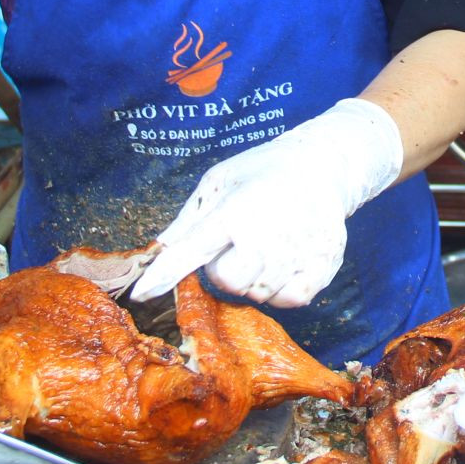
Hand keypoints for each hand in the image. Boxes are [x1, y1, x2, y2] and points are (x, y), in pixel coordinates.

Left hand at [128, 97, 402, 307]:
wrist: (323, 164)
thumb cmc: (262, 170)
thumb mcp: (219, 181)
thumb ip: (189, 220)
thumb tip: (159, 250)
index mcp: (234, 210)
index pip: (191, 250)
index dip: (163, 275)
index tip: (141, 293)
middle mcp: (266, 234)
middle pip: (227, 281)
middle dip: (223, 269)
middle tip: (236, 244)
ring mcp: (297, 251)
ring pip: (258, 293)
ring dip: (252, 279)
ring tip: (264, 247)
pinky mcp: (322, 264)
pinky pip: (290, 300)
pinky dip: (281, 290)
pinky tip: (283, 265)